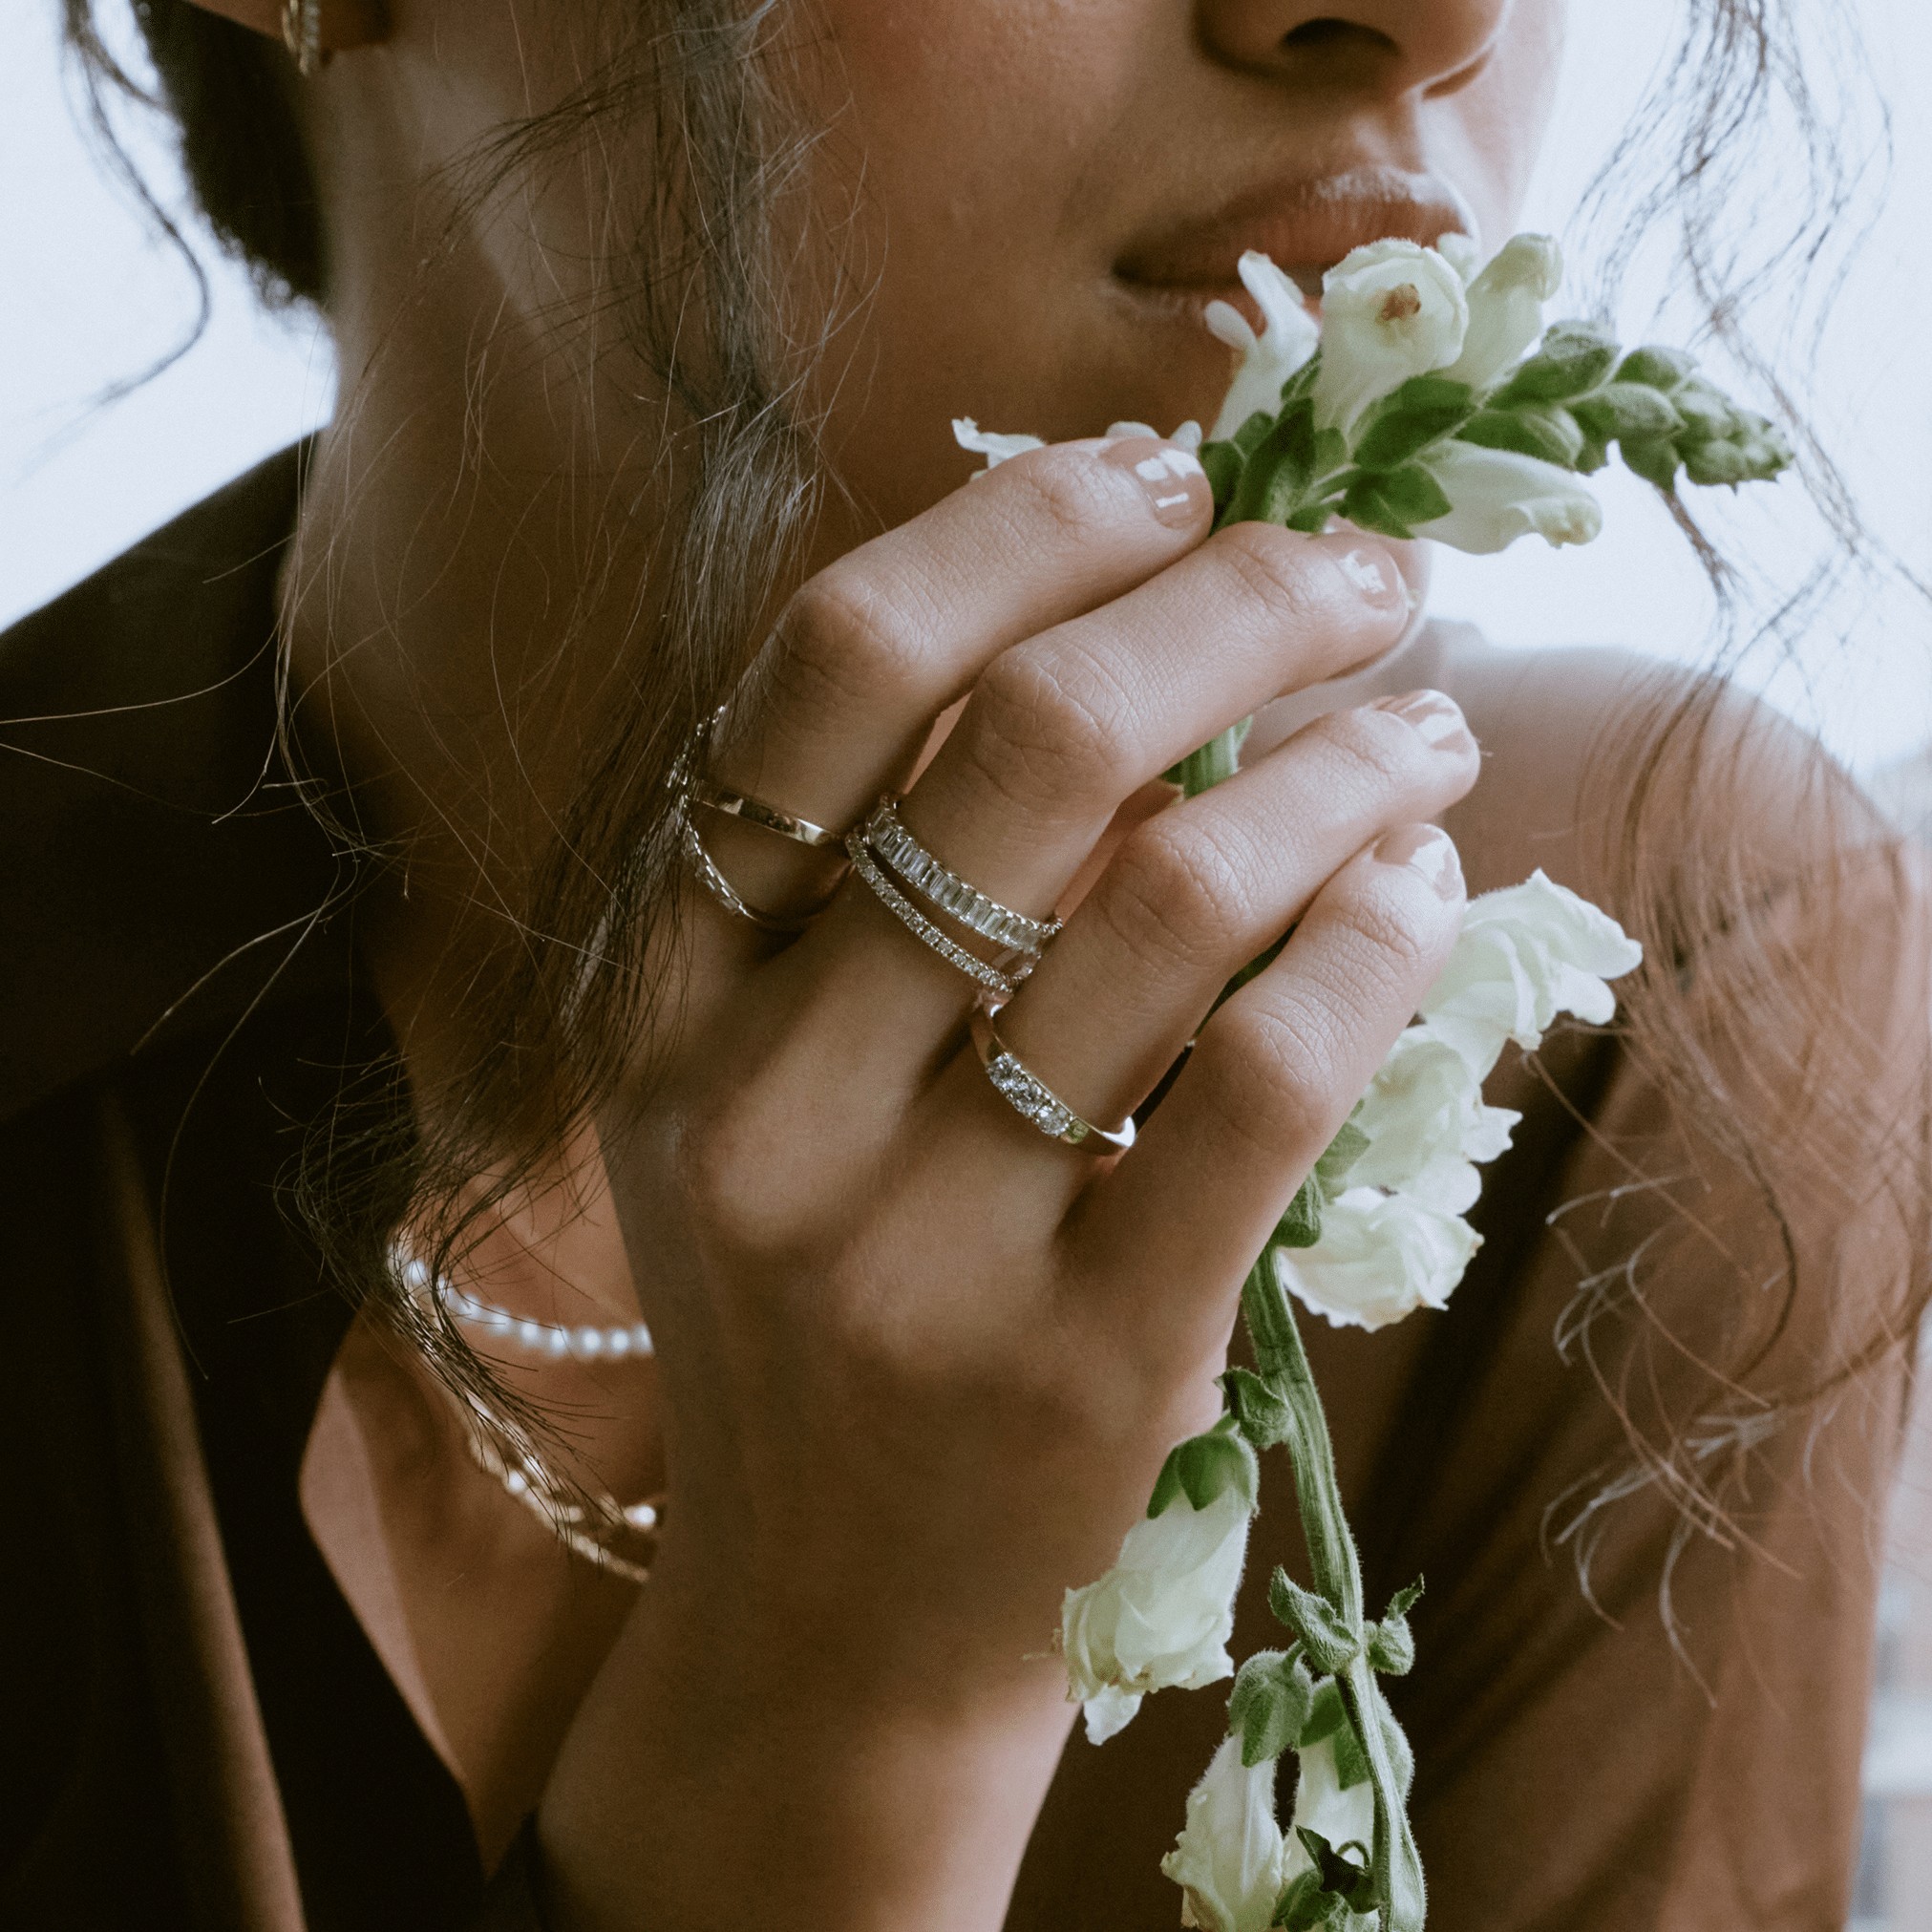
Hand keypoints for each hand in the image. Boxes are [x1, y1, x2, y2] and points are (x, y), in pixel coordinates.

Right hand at [541, 438, 1478, 1927]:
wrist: (824, 1623)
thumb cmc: (818, 1307)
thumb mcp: (764, 1085)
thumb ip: (868, 874)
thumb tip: (1131, 615)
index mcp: (660, 996)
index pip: (824, 674)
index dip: (1017, 528)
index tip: (1165, 472)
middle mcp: (759, 1105)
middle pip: (1024, 743)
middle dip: (1232, 599)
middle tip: (1361, 569)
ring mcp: (916, 1247)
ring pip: (1177, 898)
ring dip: (1347, 762)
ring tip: (1428, 727)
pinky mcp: (1086, 1361)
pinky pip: (1275, 1077)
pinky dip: (1381, 935)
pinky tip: (1420, 886)